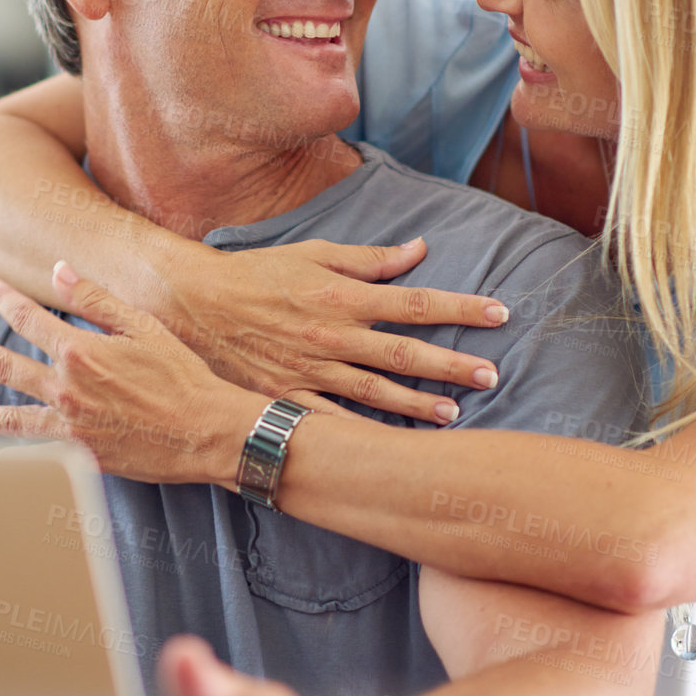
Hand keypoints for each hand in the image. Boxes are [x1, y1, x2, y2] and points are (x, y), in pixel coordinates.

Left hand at [0, 261, 328, 484]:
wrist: (208, 432)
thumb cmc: (182, 375)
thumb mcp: (144, 325)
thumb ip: (97, 299)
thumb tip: (59, 270)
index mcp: (80, 351)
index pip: (28, 318)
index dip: (4, 299)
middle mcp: (66, 389)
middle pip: (2, 364)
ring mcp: (69, 426)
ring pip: (7, 417)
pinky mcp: (81, 455)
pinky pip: (34, 454)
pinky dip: (9, 456)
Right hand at [156, 238, 506, 424]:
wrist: (195, 304)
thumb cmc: (258, 274)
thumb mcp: (315, 255)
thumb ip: (370, 259)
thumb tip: (420, 249)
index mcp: (343, 297)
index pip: (416, 302)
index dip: (461, 308)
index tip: (500, 313)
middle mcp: (332, 336)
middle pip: (404, 354)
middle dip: (452, 365)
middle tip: (492, 376)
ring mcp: (311, 370)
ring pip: (375, 392)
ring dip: (417, 405)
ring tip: (454, 415)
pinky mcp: (288, 395)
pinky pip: (332, 419)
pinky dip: (362, 433)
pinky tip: (390, 445)